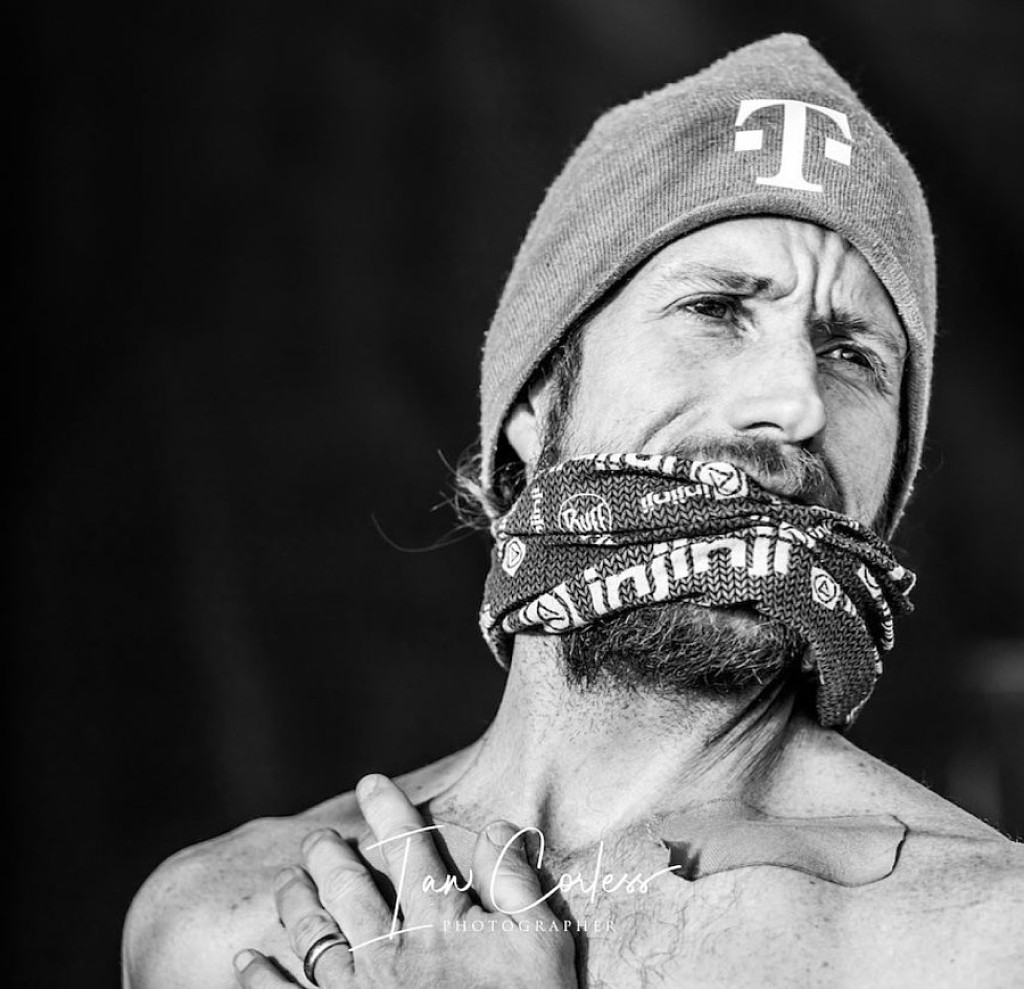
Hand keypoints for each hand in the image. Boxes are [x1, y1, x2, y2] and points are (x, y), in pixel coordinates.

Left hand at [233, 774, 577, 987]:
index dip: (390, 809)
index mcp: (440, 922)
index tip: (372, 781)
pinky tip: (246, 961)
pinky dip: (260, 979)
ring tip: (287, 883)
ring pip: (313, 934)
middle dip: (329, 854)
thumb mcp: (544, 945)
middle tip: (316, 838)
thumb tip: (494, 825)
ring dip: (296, 903)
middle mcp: (391, 949)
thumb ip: (518, 883)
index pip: (409, 848)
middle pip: (349, 887)